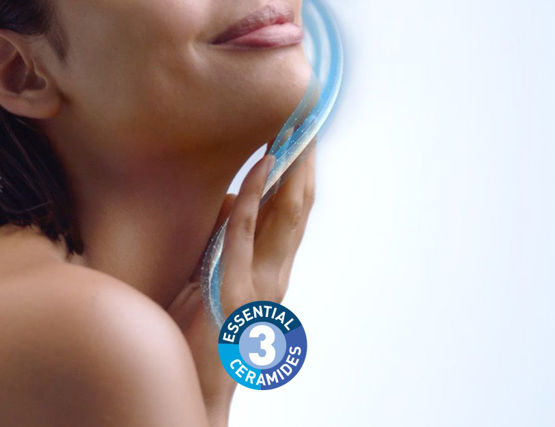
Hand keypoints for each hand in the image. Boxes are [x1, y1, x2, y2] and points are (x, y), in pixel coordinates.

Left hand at [167, 147, 315, 424]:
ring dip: (292, 168)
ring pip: (288, 214)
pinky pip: (248, 235)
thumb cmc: (203, 333)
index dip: (303, 170)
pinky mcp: (238, 291)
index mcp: (275, 268)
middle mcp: (278, 272)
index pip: (296, 210)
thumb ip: (232, 242)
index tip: (303, 130)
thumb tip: (236, 198)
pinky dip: (255, 198)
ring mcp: (263, 282)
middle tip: (307, 118)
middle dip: (306, 160)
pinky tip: (259, 169)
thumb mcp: (218, 278)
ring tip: (293, 131)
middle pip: (301, 205)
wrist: (200, 387)